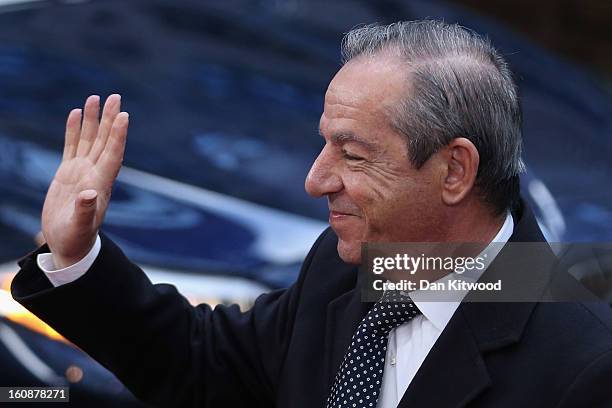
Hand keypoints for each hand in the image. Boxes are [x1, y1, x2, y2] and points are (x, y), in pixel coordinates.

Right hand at [41, 94, 128, 268]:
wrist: (68, 245)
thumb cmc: (76, 238)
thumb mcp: (79, 226)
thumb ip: (84, 210)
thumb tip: (90, 194)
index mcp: (101, 184)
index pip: (113, 154)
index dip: (119, 136)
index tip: (125, 116)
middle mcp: (95, 173)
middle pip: (105, 141)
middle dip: (110, 119)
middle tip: (115, 97)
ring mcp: (82, 172)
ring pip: (89, 139)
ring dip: (93, 119)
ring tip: (95, 98)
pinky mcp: (68, 173)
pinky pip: (72, 146)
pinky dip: (75, 130)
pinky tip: (76, 113)